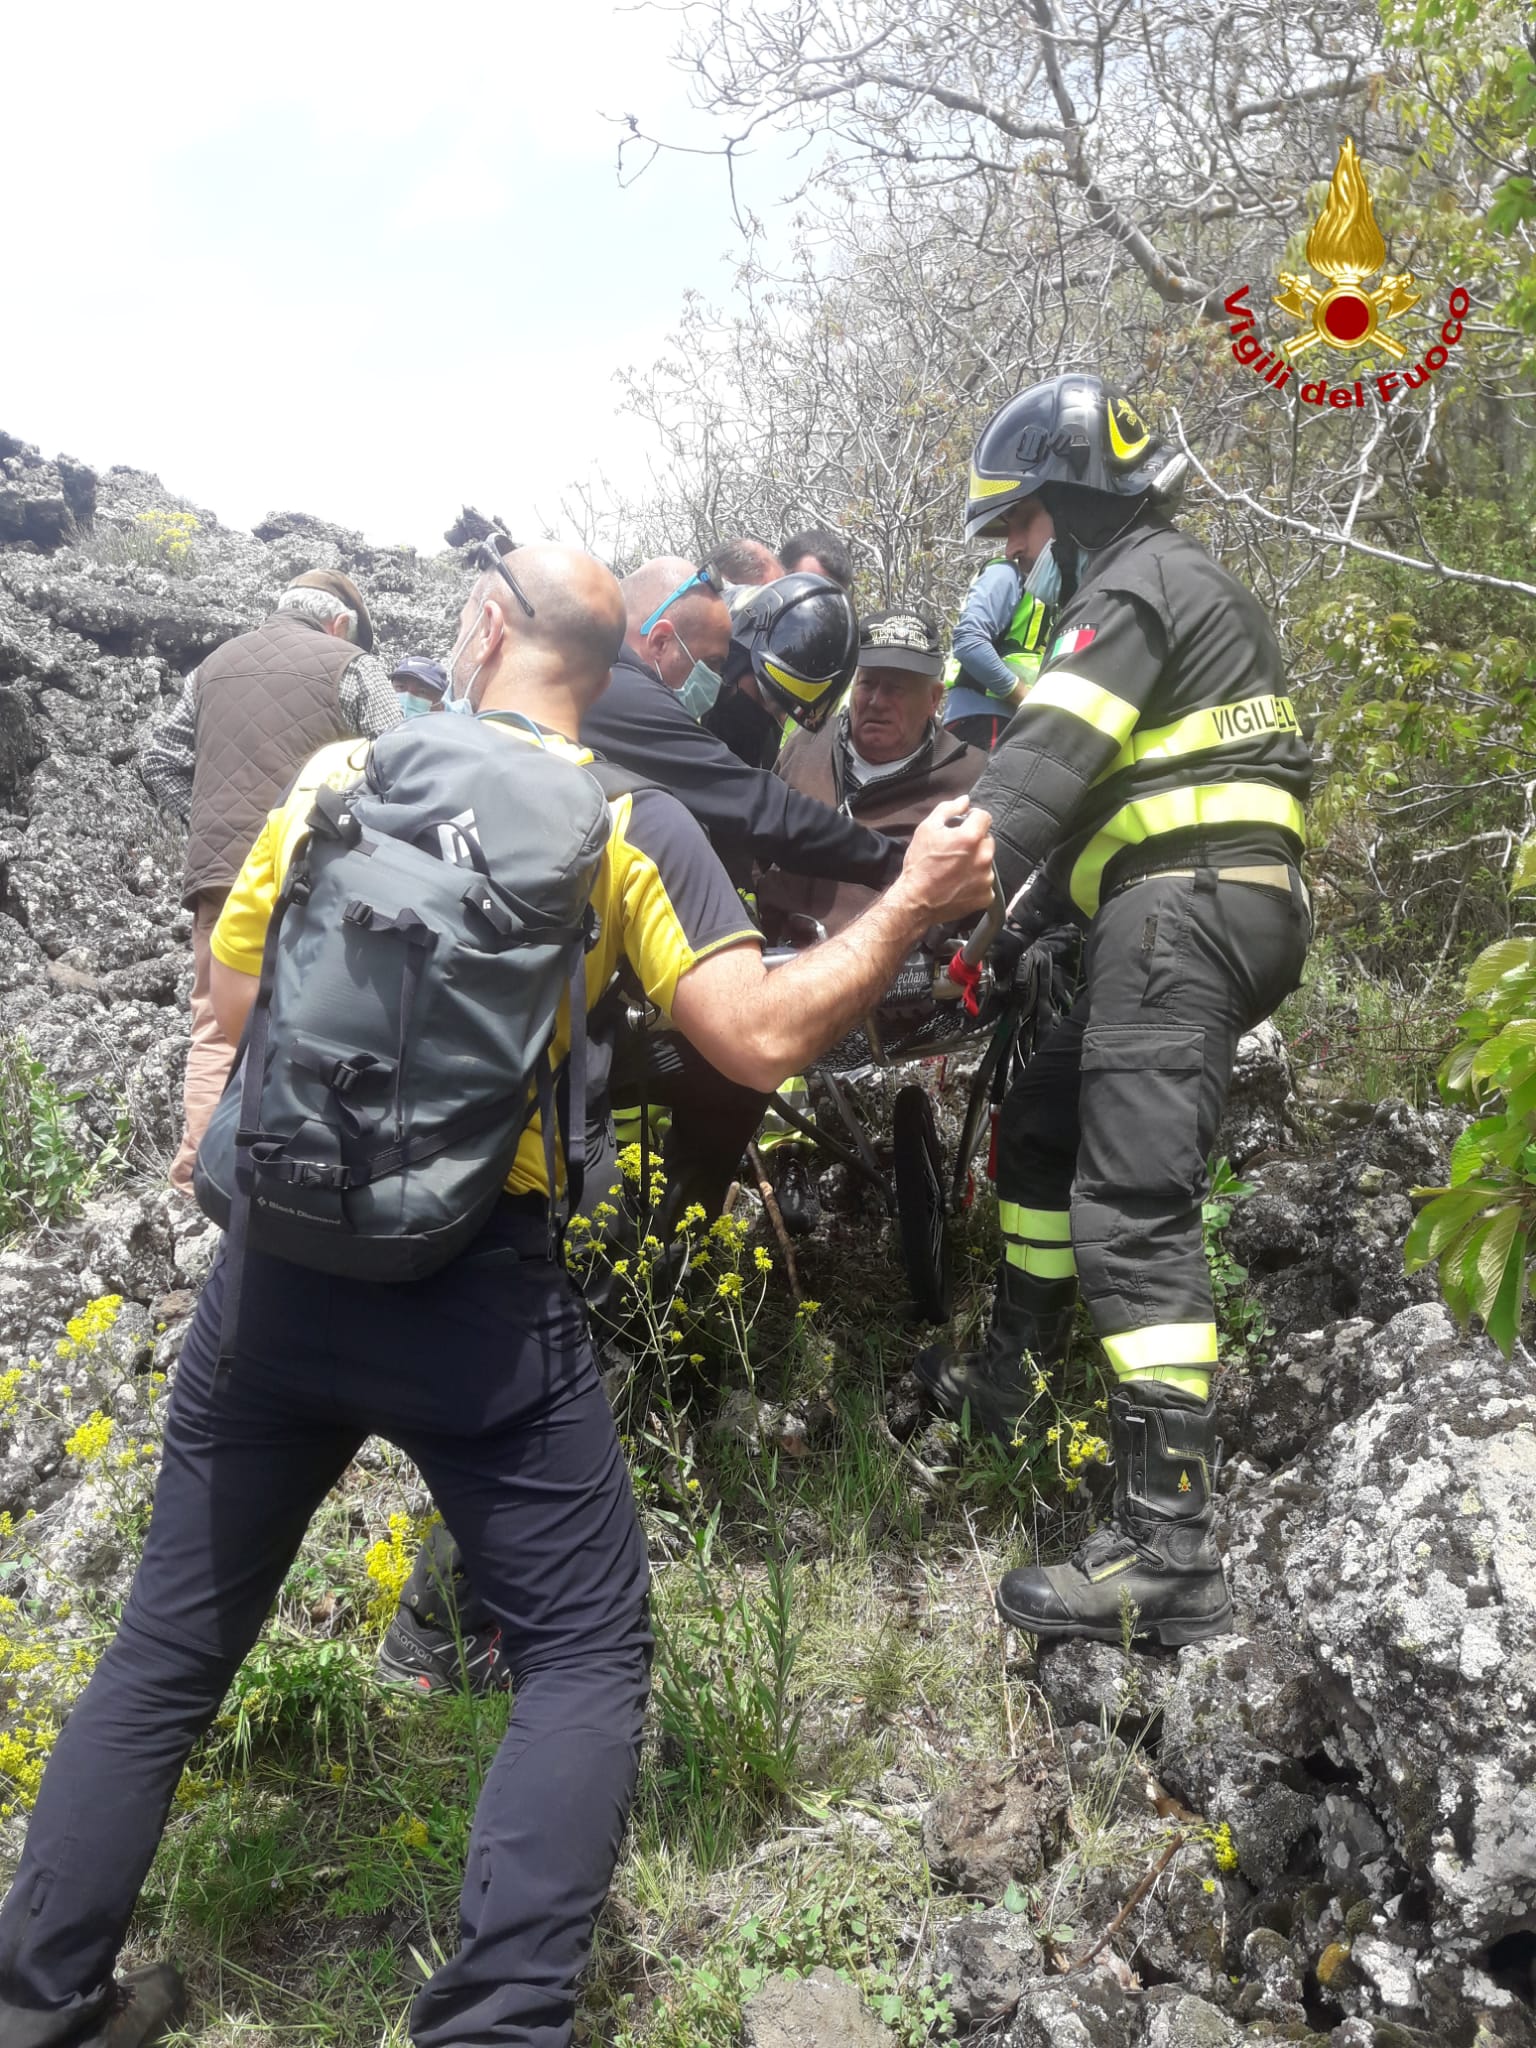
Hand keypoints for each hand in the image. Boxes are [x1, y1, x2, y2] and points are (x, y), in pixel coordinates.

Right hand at [897, 797, 995, 924]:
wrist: (915, 901)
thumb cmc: (919, 864)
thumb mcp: (927, 829)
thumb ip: (948, 810)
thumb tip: (964, 800)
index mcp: (971, 837)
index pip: (984, 817)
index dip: (973, 818)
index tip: (963, 825)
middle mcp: (984, 857)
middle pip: (986, 840)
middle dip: (974, 842)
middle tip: (955, 851)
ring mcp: (986, 878)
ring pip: (986, 862)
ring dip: (976, 862)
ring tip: (955, 870)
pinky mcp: (986, 895)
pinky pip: (986, 883)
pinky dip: (976, 882)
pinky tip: (960, 884)